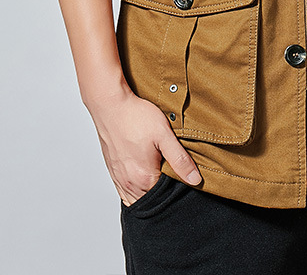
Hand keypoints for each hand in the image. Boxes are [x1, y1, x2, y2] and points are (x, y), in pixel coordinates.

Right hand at [85, 85, 202, 205]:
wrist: (110, 105)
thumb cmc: (135, 117)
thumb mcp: (164, 135)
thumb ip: (180, 159)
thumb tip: (195, 180)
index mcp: (144, 179)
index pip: (166, 198)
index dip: (178, 190)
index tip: (184, 177)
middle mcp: (129, 184)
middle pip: (151, 201)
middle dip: (163, 194)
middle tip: (173, 174)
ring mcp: (119, 179)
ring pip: (137, 198)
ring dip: (149, 192)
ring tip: (160, 174)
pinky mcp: (113, 171)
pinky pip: (126, 192)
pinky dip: (137, 190)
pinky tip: (145, 175)